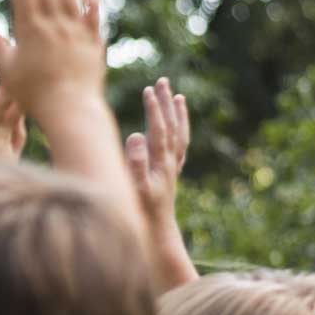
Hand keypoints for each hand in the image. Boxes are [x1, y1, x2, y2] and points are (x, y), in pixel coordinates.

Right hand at [126, 77, 188, 228]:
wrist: (157, 232)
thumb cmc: (141, 212)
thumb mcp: (134, 188)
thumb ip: (134, 162)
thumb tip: (136, 135)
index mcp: (160, 163)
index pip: (159, 130)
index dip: (154, 110)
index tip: (148, 90)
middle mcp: (170, 163)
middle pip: (171, 127)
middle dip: (166, 103)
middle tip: (162, 82)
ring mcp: (172, 168)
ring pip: (179, 135)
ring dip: (177, 115)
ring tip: (177, 96)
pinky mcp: (171, 174)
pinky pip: (180, 147)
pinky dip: (179, 132)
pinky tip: (177, 126)